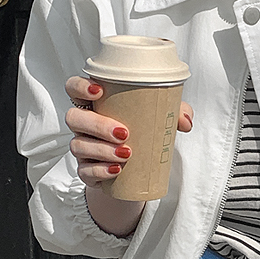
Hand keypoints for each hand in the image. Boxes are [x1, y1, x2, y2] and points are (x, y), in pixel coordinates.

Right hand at [64, 76, 193, 188]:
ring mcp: (82, 147)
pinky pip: (85, 171)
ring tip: (127, 153)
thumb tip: (184, 121)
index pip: (74, 88)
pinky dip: (100, 171)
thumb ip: (175, 112)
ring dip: (102, 150)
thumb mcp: (160, 118)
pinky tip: (116, 170)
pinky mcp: (86, 170)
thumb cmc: (144, 132)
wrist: (137, 168)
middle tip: (124, 133)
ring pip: (79, 145)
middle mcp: (84, 124)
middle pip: (75, 118)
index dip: (80, 87)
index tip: (98, 91)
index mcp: (96, 104)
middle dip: (97, 124)